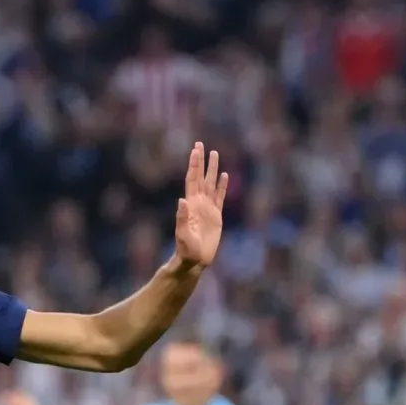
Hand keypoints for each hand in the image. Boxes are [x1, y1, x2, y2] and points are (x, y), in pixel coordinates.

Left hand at [174, 142, 227, 268]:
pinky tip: (224, 175)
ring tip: (215, 153)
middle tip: (200, 144)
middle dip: (201, 160)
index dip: (194, 165)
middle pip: (200, 177)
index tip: (195, 150)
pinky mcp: (216, 216)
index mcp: (190, 205)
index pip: (192, 179)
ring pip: (210, 183)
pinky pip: (220, 197)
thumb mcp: (183, 234)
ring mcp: (207, 208)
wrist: (194, 260)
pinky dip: (221, 185)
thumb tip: (182, 200)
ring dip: (212, 169)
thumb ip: (182, 218)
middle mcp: (198, 203)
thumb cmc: (186, 250)